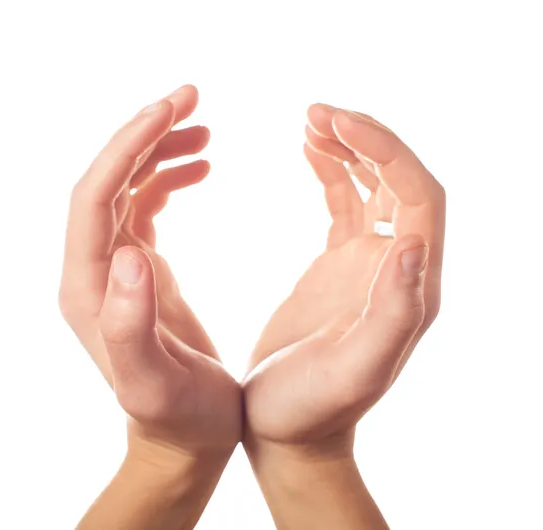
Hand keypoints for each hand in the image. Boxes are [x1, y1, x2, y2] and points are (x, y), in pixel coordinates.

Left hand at [59, 85, 240, 455]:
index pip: (94, 198)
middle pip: (108, 181)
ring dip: (160, 150)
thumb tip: (129, 253)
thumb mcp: (152, 382)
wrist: (184, 435)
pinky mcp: (141, 271)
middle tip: (190, 96)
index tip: (170, 109)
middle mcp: (94, 272)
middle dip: (144, 133)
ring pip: (128, 188)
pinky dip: (169, 178)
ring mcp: (116, 269)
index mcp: (89, 290)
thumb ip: (131, 324)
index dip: (127, 147)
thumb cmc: (176, 416)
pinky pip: (146, 207)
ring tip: (204, 127)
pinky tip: (199, 165)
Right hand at [244, 104, 445, 451]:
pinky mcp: (340, 264)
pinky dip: (332, 171)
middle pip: (400, 180)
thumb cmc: (311, 408)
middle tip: (318, 111)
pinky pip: (347, 203)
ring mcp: (369, 265)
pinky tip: (310, 151)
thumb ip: (393, 312)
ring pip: (374, 186)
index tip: (337, 124)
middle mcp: (399, 269)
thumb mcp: (354, 371)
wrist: (285, 424)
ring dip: (349, 148)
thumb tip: (413, 241)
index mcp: (411, 288)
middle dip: (366, 138)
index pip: (417, 196)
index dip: (384, 151)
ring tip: (310, 121)